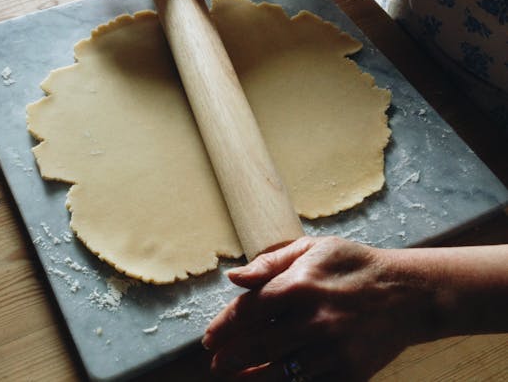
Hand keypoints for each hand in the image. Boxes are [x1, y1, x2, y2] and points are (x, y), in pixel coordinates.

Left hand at [202, 236, 435, 380]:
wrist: (408, 293)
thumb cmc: (353, 266)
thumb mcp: (312, 249)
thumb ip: (269, 264)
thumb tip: (233, 277)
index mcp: (299, 285)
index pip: (247, 311)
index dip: (223, 327)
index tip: (209, 338)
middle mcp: (313, 320)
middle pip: (257, 345)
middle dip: (230, 357)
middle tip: (216, 362)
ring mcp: (333, 349)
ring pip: (279, 371)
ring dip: (251, 376)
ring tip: (235, 375)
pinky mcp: (350, 371)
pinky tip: (270, 380)